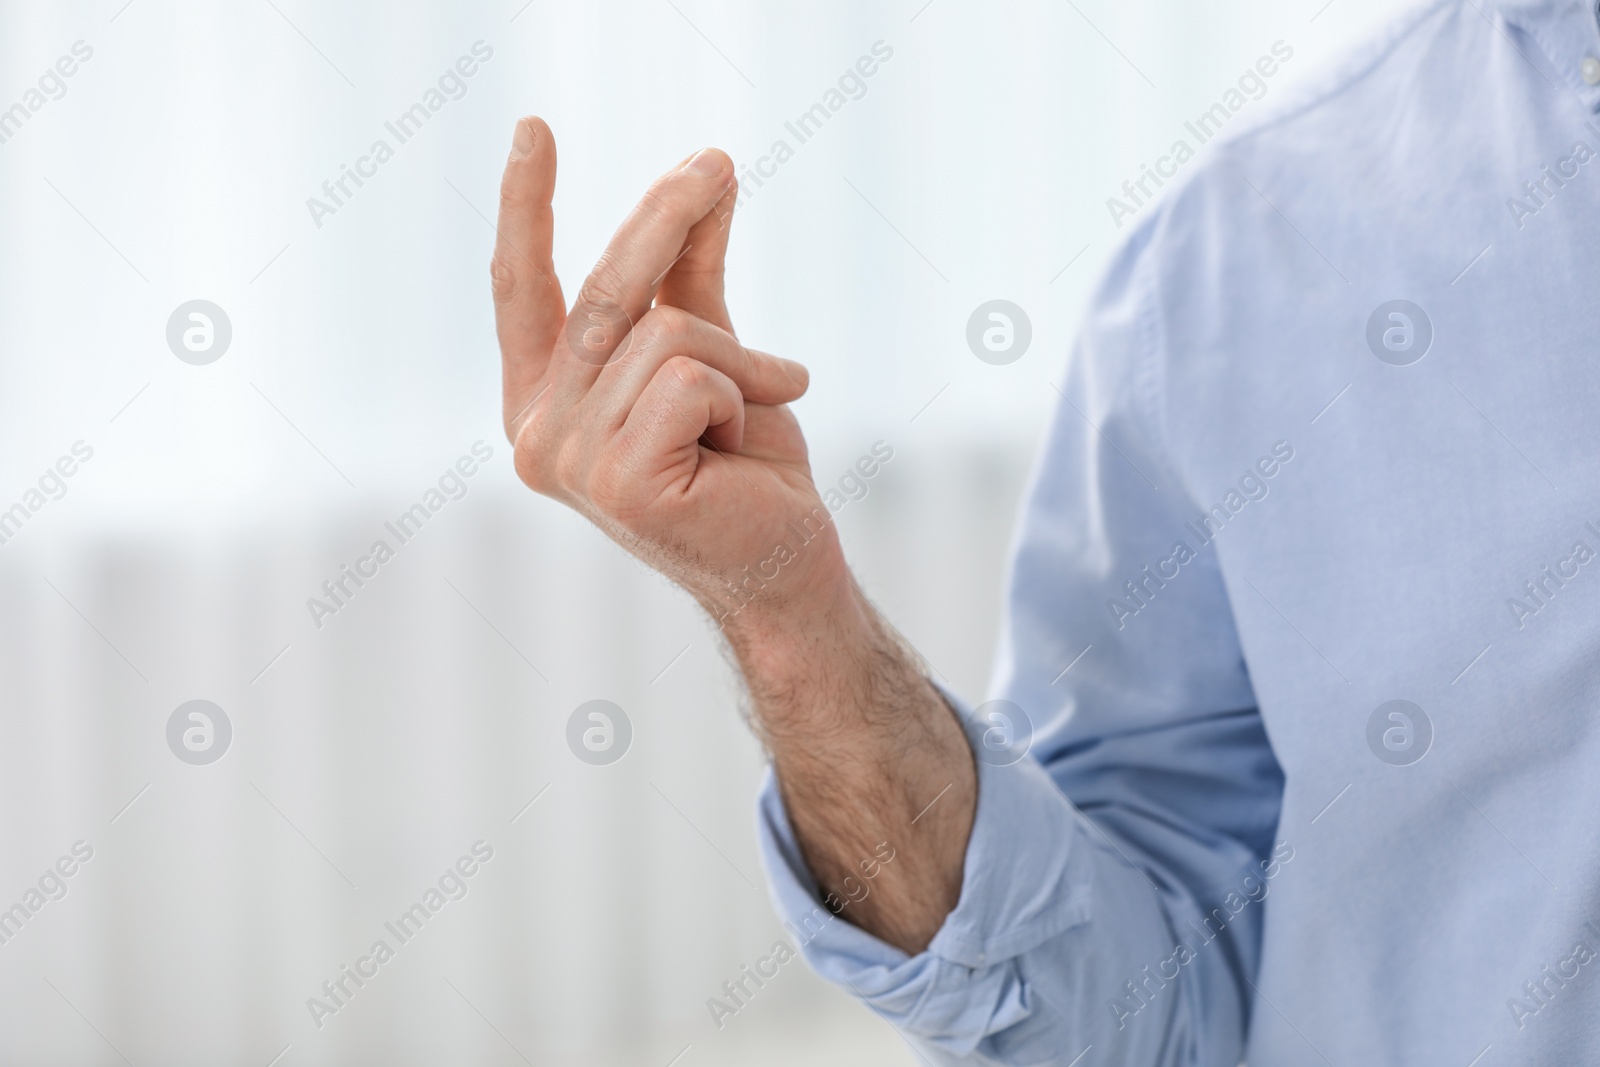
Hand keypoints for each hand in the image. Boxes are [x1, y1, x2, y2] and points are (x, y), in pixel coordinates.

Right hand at [492, 117, 849, 635]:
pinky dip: (742, 397)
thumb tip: (707, 173)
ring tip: (754, 411)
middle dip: (666, 216)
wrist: (785, 562)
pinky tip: (740, 448)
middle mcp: (540, 432)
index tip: (534, 129)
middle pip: (605, 291)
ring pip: (666, 336)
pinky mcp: (619, 482)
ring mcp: (572, 462)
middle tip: (718, 162)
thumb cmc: (745, 466)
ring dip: (739, 363)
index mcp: (544, 402)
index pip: (521, 290)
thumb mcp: (713, 353)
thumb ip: (690, 274)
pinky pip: (691, 378)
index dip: (525, 208)